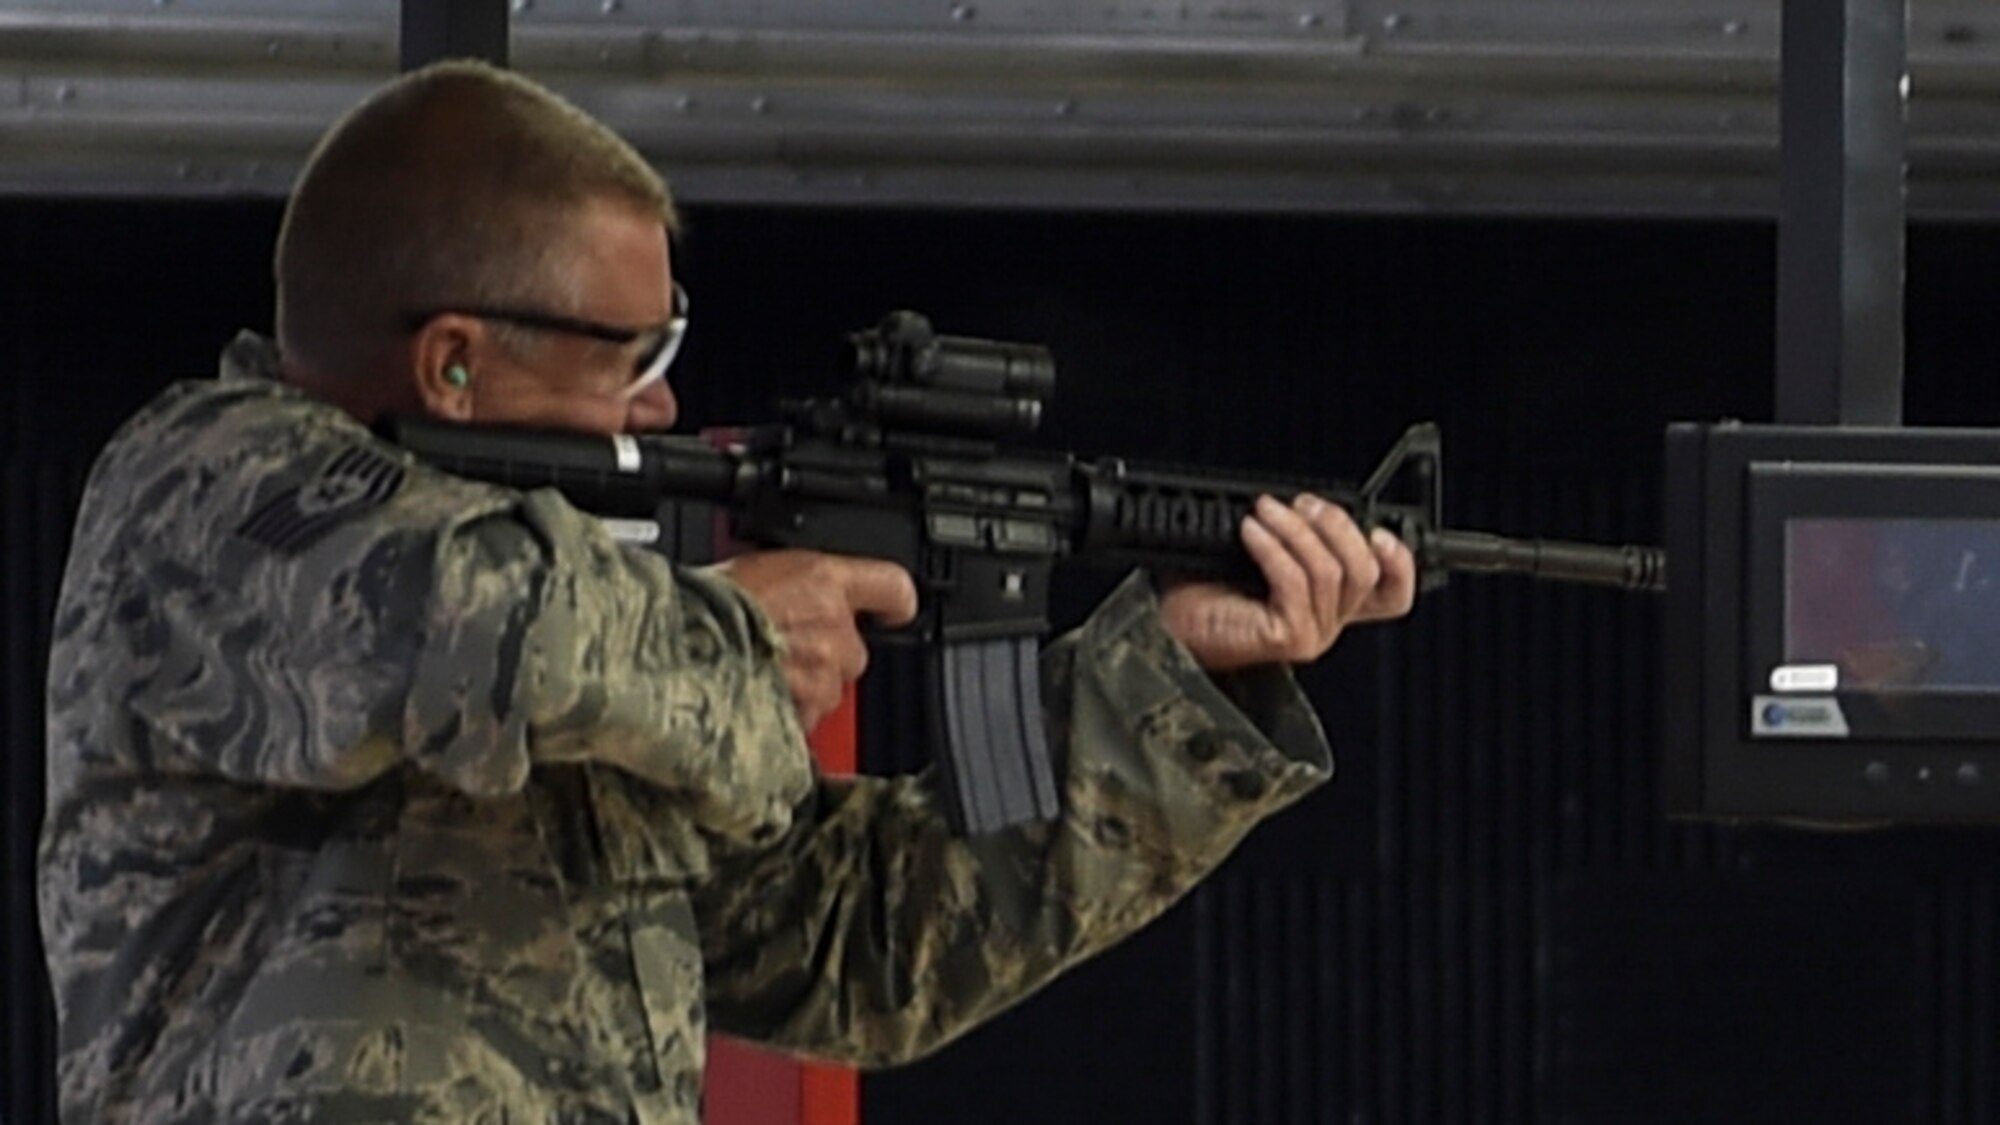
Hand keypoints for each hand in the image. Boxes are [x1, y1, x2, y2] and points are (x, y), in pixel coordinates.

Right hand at [712, 549, 918, 728]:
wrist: (669, 649)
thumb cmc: (694, 608)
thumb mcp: (751, 569)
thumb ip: (794, 584)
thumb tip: (797, 594)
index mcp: (822, 580)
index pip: (893, 587)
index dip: (894, 603)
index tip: (893, 611)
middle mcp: (832, 627)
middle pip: (853, 650)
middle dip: (824, 656)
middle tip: (779, 648)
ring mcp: (821, 675)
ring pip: (829, 690)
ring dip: (802, 688)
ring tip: (756, 673)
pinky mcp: (805, 714)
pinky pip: (806, 720)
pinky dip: (785, 717)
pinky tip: (753, 697)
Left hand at [1159, 493, 1415, 671]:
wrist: (1164, 624)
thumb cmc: (1202, 589)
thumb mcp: (1259, 551)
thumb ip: (1295, 535)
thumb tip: (1307, 502)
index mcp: (1329, 603)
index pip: (1391, 592)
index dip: (1399, 561)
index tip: (1376, 529)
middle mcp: (1327, 622)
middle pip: (1366, 571)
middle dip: (1336, 525)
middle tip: (1300, 504)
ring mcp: (1311, 634)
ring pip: (1332, 573)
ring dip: (1296, 530)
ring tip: (1264, 512)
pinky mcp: (1288, 639)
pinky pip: (1296, 582)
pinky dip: (1273, 549)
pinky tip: (1250, 533)